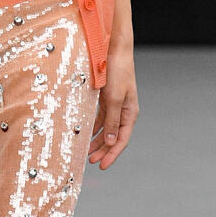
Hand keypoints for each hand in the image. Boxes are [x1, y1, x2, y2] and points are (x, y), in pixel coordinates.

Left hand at [87, 36, 137, 168]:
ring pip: (107, 129)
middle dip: (104, 150)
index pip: (122, 140)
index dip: (113, 154)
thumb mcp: (113, 98)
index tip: (102, 166)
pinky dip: (94, 127)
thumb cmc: (117, 72)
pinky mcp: (107, 98)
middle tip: (92, 161)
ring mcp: (115, 105)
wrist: (115, 50)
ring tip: (87, 151)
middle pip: (114, 137)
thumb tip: (112, 141)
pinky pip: (101, 118)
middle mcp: (124, 111)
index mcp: (130, 113)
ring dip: (98, 140)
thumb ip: (112, 120)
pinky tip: (86, 134)